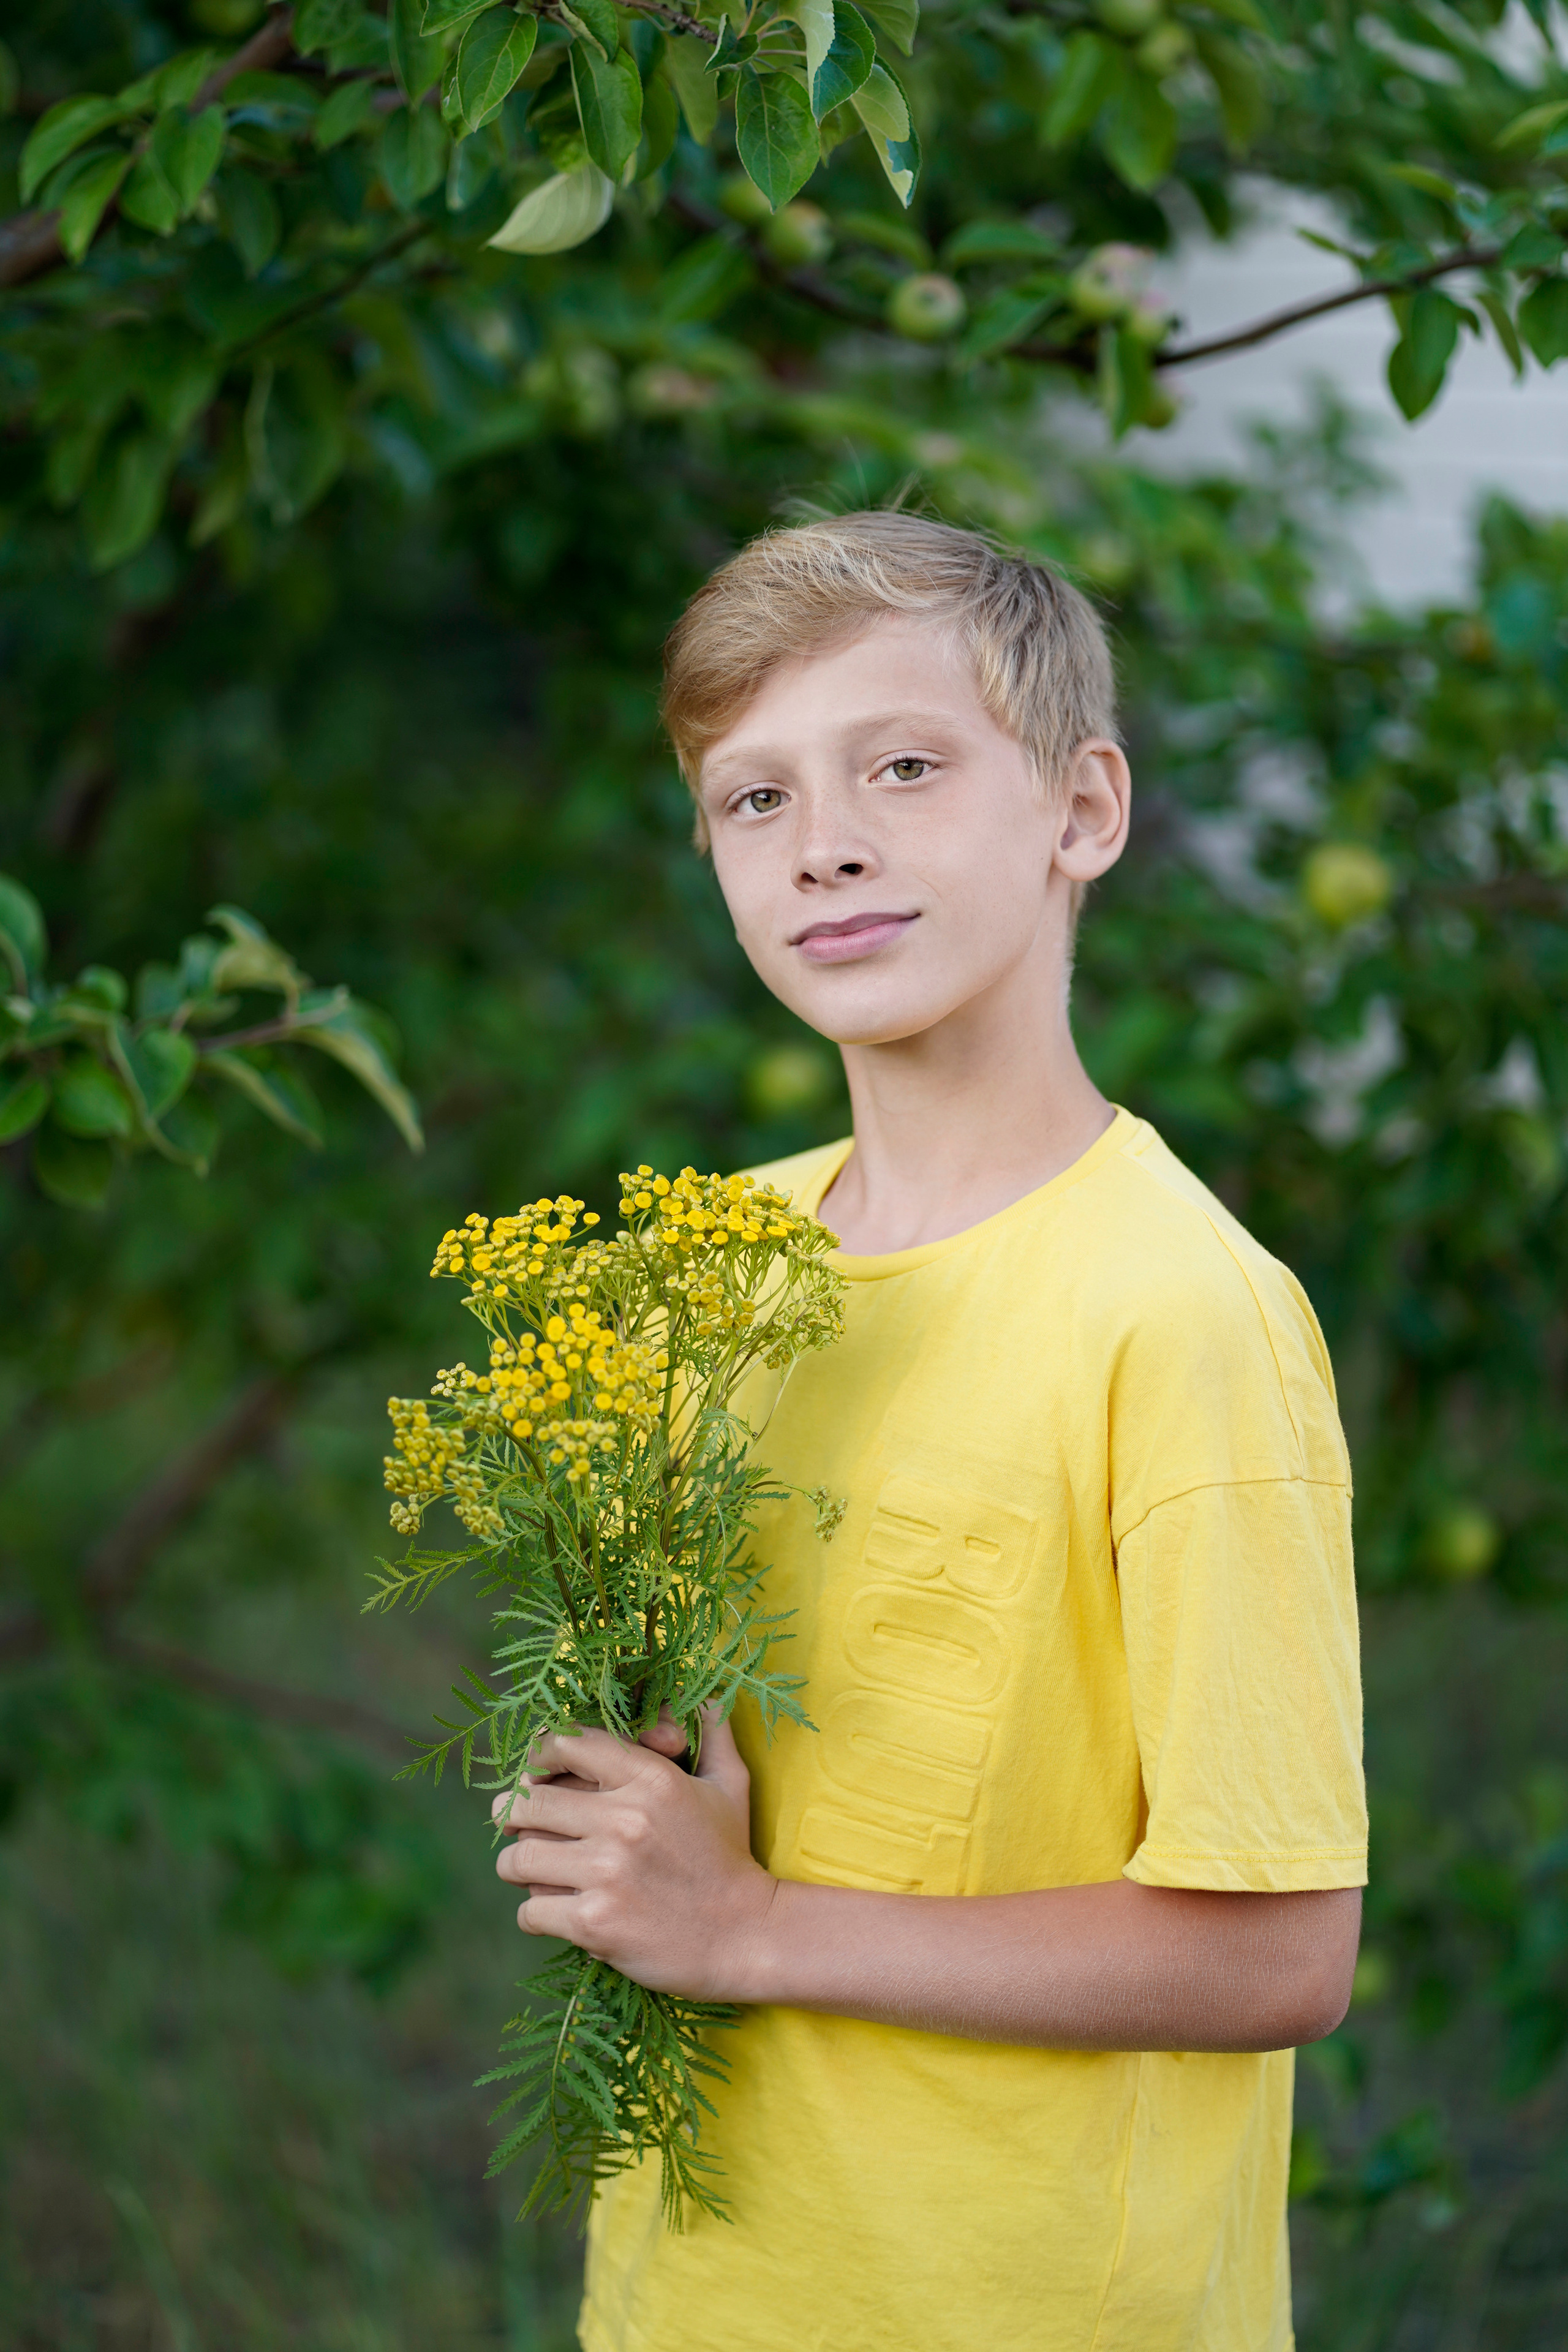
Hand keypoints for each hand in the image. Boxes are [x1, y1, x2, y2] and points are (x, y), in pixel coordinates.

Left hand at [492, 1710, 778, 2000]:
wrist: (746, 1937)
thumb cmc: (732, 1857)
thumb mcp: (730, 1784)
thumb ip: (712, 1730)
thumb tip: (703, 1693)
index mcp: (650, 1778)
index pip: (564, 1743)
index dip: (537, 1756)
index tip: (534, 1774)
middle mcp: (624, 1819)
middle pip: (527, 1801)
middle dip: (513, 1814)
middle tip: (519, 1826)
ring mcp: (606, 1871)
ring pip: (517, 1857)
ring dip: (520, 1866)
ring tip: (537, 1870)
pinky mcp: (594, 1922)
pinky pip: (529, 1911)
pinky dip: (536, 1914)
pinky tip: (558, 1913)